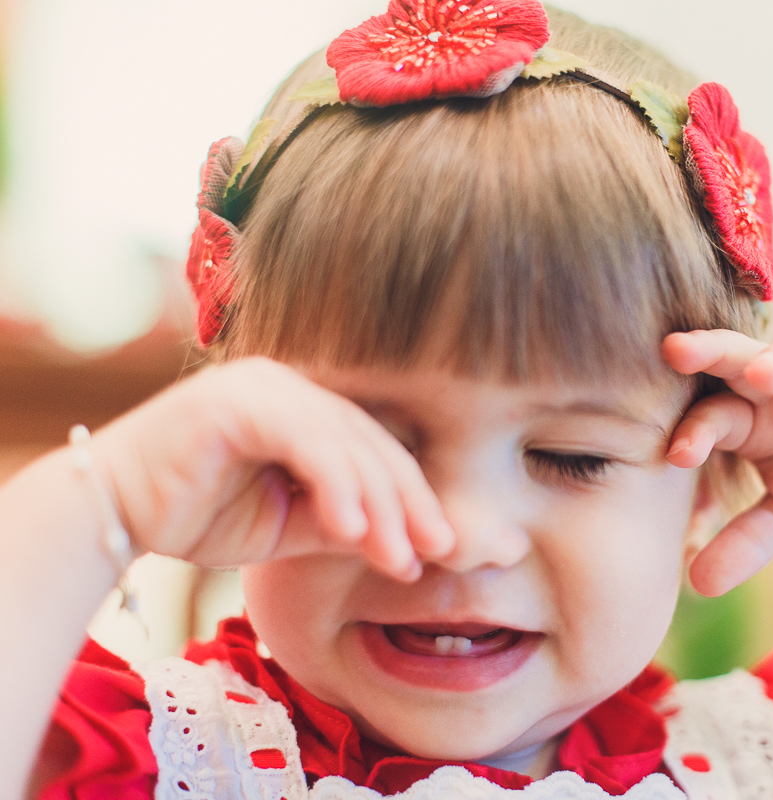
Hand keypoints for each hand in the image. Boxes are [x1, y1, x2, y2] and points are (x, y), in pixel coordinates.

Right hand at [89, 358, 452, 578]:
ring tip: (399, 556)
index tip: (439, 547)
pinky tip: (353, 531)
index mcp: (304, 405)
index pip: (374, 449)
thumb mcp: (287, 525)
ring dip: (379, 505)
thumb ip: (341, 523)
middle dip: (408, 503)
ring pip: (346, 443)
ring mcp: (263, 386)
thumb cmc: (197, 515)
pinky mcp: (238, 401)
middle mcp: (289, 386)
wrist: (109, 515)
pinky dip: (336, 486)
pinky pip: (306, 441)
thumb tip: (405, 544)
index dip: (411, 498)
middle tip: (438, 551)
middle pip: (370, 443)